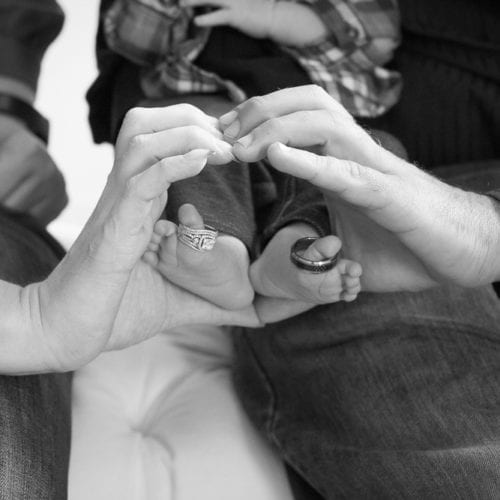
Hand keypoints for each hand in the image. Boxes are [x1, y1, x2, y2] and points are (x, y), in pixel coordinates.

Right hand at [13, 104, 258, 372]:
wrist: (72, 329)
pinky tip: (203, 161)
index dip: (197, 128)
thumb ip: (222, 302)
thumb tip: (263, 315)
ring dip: (186, 134)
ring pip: (141, 138)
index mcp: (140, 199)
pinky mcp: (116, 224)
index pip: (159, 138)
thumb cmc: (122, 308)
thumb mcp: (183, 297)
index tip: (234, 141)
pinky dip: (172, 163)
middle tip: (229, 140)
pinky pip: (141, 178)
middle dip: (191, 118)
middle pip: (145, 123)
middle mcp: (127, 192)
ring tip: (222, 151)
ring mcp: (119, 204)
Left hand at [182, 0, 275, 38]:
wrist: (276, 16)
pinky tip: (196, 21)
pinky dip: (206, 19)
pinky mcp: (237, 15)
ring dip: (194, 1)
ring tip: (181, 4)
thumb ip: (231, 0)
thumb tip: (217, 4)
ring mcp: (234, 2)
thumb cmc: (261, 9)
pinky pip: (218, 16)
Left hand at [220, 85, 499, 291]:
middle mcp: (357, 156)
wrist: (458, 256)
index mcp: (344, 163)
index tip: (224, 135)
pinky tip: (277, 155)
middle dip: (261, 109)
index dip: (260, 118)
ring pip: (326, 123)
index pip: (301, 118)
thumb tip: (295, 255)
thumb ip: (320, 237)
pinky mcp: (389, 196)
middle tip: (223, 132)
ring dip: (277, 128)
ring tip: (242, 147)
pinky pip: (345, 171)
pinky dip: (310, 162)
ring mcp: (374, 171)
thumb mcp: (347, 241)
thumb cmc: (404, 249)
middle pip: (310, 103)